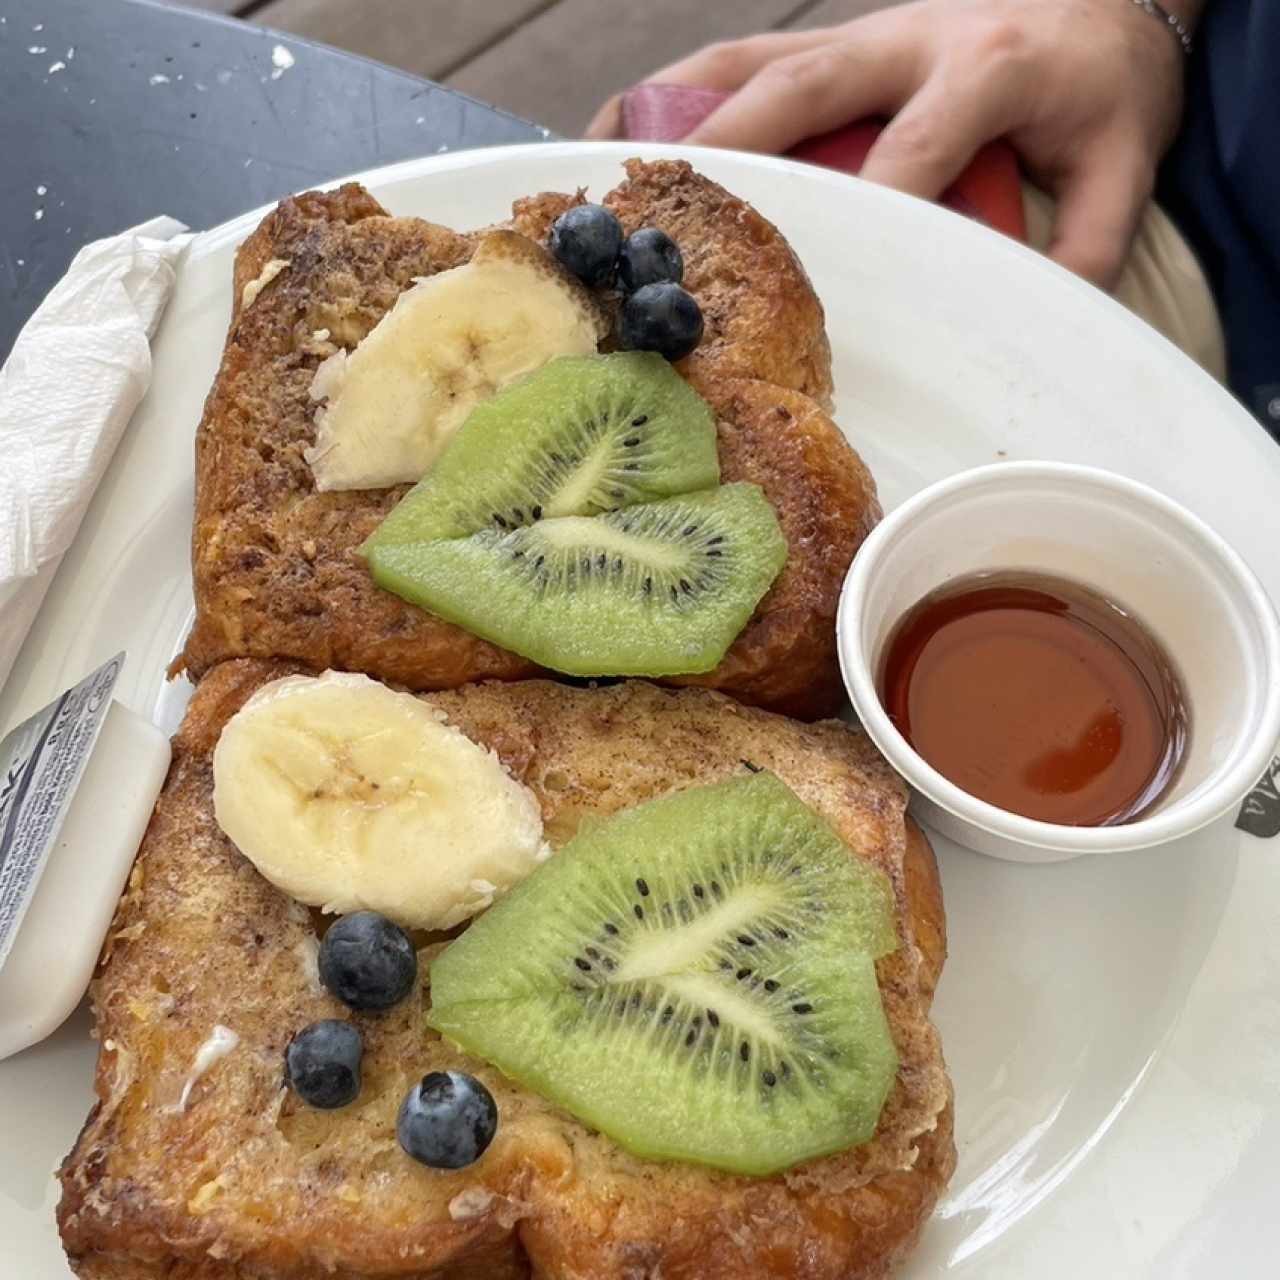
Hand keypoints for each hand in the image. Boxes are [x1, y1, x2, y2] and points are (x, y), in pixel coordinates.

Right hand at [586, 0, 1201, 288]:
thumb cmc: (1100, 87)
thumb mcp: (1125, 162)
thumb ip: (1092, 239)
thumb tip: (1032, 320)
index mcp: (988, 69)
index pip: (916, 145)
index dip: (868, 203)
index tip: (816, 271)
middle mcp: (910, 40)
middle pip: (804, 86)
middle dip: (734, 149)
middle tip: (671, 211)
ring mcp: (863, 33)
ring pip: (751, 60)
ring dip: (675, 108)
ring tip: (609, 159)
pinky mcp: (834, 41)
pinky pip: (742, 57)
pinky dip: (678, 91)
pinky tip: (629, 127)